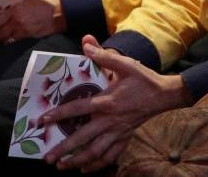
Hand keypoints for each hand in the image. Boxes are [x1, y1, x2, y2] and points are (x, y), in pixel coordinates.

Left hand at [0, 0, 64, 45]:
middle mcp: (14, 17)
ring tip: (0, 38)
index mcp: (12, 7)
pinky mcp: (26, 35)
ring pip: (3, 37)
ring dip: (0, 39)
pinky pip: (12, 41)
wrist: (55, 12)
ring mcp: (20, 27)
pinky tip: (10, 40)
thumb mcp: (24, 1)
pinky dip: (9, 41)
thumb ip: (12, 6)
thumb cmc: (40, 4)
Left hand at [41, 35, 189, 171]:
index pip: (78, 109)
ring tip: (62, 167)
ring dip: (78, 161)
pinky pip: (110, 156)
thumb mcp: (125, 64)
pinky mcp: (125, 138)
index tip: (43, 121)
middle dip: (64, 149)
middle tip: (47, 158)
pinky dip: (97, 164)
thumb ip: (103, 55)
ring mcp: (118, 132)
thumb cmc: (142, 79)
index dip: (59, 114)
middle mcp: (110, 121)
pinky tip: (85, 168)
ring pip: (95, 152)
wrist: (164, 95)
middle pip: (83, 138)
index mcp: (107, 102)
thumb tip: (85, 42)